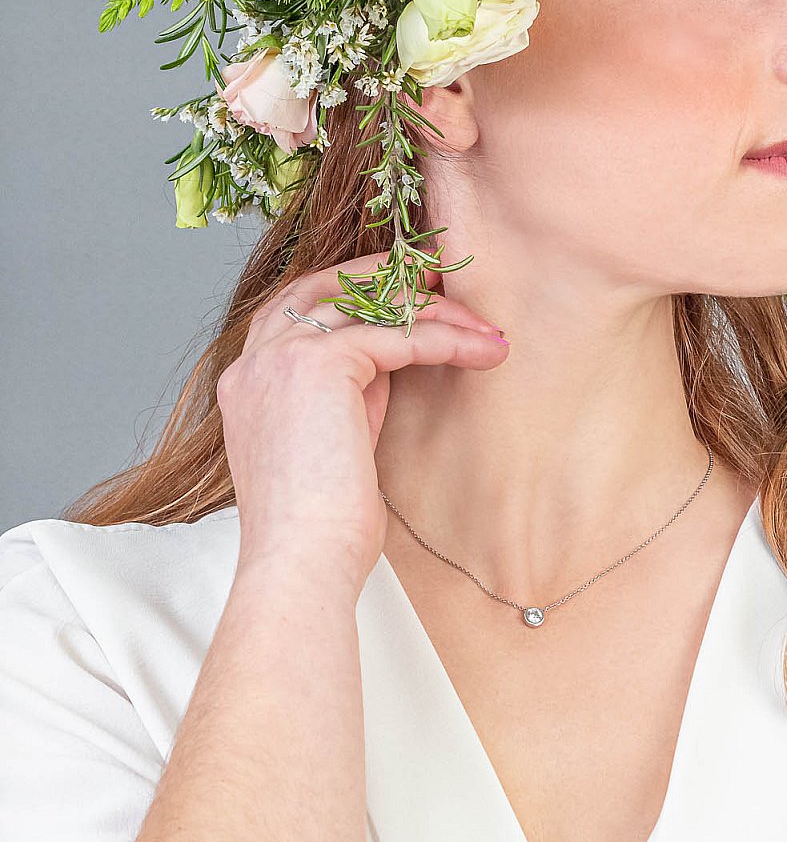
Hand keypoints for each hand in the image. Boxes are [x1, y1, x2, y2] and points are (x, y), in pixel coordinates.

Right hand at [215, 253, 507, 597]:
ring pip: (367, 304)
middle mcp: (254, 359)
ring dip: (434, 309)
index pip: (298, 304)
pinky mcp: (318, 365)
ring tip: (482, 325)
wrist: (302, 565)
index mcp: (247, 377)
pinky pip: (397, 334)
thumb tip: (390, 357)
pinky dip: (447, 338)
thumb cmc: (322, 524)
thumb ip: (345, 391)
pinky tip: (485, 351)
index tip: (407, 291)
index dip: (353, 289)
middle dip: (386, 276)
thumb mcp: (329, 438)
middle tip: (443, 279)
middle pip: (324, 283)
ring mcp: (280, 357)